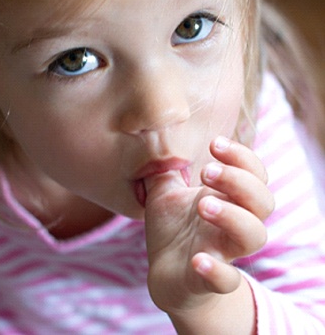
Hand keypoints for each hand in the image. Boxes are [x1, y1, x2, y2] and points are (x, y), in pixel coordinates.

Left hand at [145, 137, 273, 319]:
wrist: (165, 275)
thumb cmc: (172, 228)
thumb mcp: (164, 191)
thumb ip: (163, 165)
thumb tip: (153, 135)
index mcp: (225, 198)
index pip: (253, 173)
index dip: (242, 156)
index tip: (214, 143)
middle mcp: (233, 223)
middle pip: (262, 201)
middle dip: (239, 181)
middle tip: (206, 172)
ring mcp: (223, 252)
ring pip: (254, 236)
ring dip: (233, 216)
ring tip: (202, 205)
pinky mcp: (210, 281)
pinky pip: (227, 281)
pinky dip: (217, 271)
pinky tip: (197, 260)